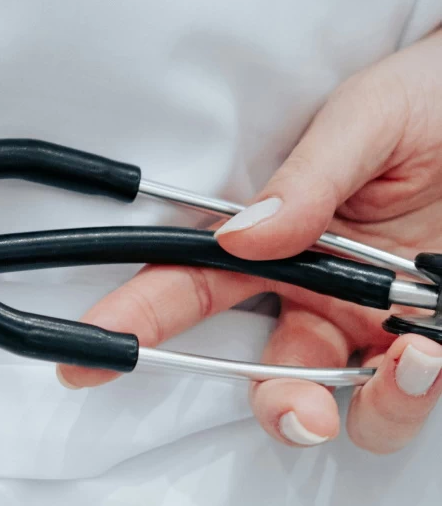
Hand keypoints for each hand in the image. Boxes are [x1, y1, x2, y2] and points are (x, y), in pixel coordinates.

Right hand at [58, 28, 441, 454]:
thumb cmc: (436, 95)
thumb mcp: (369, 118)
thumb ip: (307, 178)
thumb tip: (243, 233)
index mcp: (284, 240)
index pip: (195, 285)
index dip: (140, 318)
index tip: (96, 351)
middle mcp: (325, 293)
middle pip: (273, 372)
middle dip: (278, 405)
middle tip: (301, 410)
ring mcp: (382, 322)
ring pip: (349, 403)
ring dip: (371, 407)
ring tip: (409, 361)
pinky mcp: (437, 339)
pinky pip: (414, 396)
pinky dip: (417, 392)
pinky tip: (430, 354)